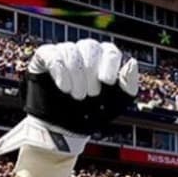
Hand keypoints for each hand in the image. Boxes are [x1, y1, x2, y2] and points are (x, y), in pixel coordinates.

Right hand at [0, 39, 138, 176]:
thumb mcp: (117, 103)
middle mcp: (84, 52)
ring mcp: (64, 53)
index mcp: (103, 59)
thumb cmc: (92, 114)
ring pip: (71, 51)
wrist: (64, 129)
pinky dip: (59, 70)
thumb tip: (132, 62)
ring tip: (75, 95)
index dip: (110, 65)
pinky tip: (64, 87)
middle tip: (89, 95)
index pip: (110, 50)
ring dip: (76, 77)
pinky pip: (52, 54)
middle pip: (90, 47)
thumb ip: (129, 84)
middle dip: (91, 74)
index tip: (107, 82)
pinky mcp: (45, 58)